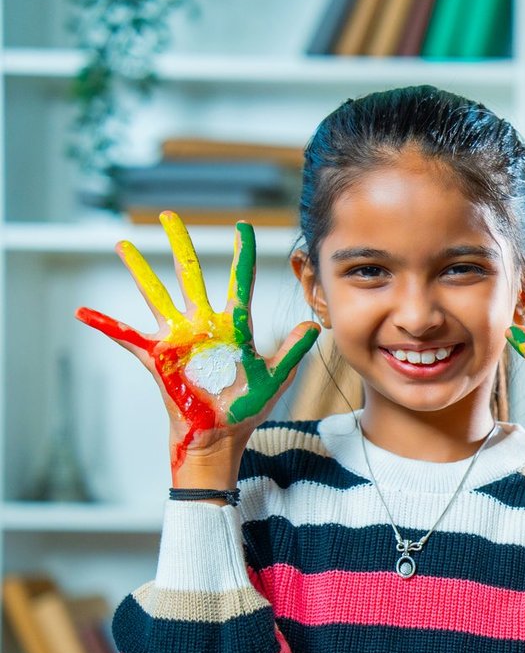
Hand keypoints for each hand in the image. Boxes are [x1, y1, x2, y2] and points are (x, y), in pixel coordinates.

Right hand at [75, 212, 318, 477]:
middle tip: (169, 216)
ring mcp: (179, 339)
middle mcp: (203, 325)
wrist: (222, 436)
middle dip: (179, 245)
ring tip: (123, 244)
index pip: (240, 283)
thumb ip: (292, 350)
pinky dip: (105, 325)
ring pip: (156, 295)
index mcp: (233, 327)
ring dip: (139, 271)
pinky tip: (83, 311)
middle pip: (189, 275)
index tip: (243, 226)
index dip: (242, 255)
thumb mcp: (276, 377)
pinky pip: (126, 338)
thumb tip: (313, 325)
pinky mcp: (159, 358)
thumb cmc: (247, 407)